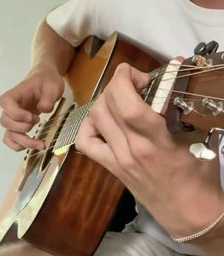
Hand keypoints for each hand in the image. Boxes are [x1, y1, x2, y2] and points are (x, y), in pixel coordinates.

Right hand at [0, 64, 63, 150]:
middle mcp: (12, 106)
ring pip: (9, 133)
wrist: (47, 79)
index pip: (6, 103)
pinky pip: (12, 138)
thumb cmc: (48, 81)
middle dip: (22, 128)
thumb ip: (48, 98)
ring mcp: (15, 117)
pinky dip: (20, 145)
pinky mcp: (20, 124)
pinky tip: (33, 145)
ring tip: (40, 144)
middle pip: (6, 122)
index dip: (17, 114)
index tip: (33, 117)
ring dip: (23, 142)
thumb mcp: (53, 86)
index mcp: (17, 93)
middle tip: (38, 122)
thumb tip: (43, 110)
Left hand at [76, 63, 223, 236]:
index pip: (129, 104)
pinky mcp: (111, 168)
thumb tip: (168, 85)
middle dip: (116, 84)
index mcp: (156, 142)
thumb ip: (180, 110)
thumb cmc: (199, 175)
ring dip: (104, 101)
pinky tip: (103, 123)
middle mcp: (131, 149)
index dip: (125, 79)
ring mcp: (117, 159)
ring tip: (120, 100)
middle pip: (107, 106)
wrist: (187, 212)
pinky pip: (87, 144)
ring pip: (94, 119)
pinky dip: (89, 127)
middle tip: (134, 85)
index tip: (136, 74)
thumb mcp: (197, 138)